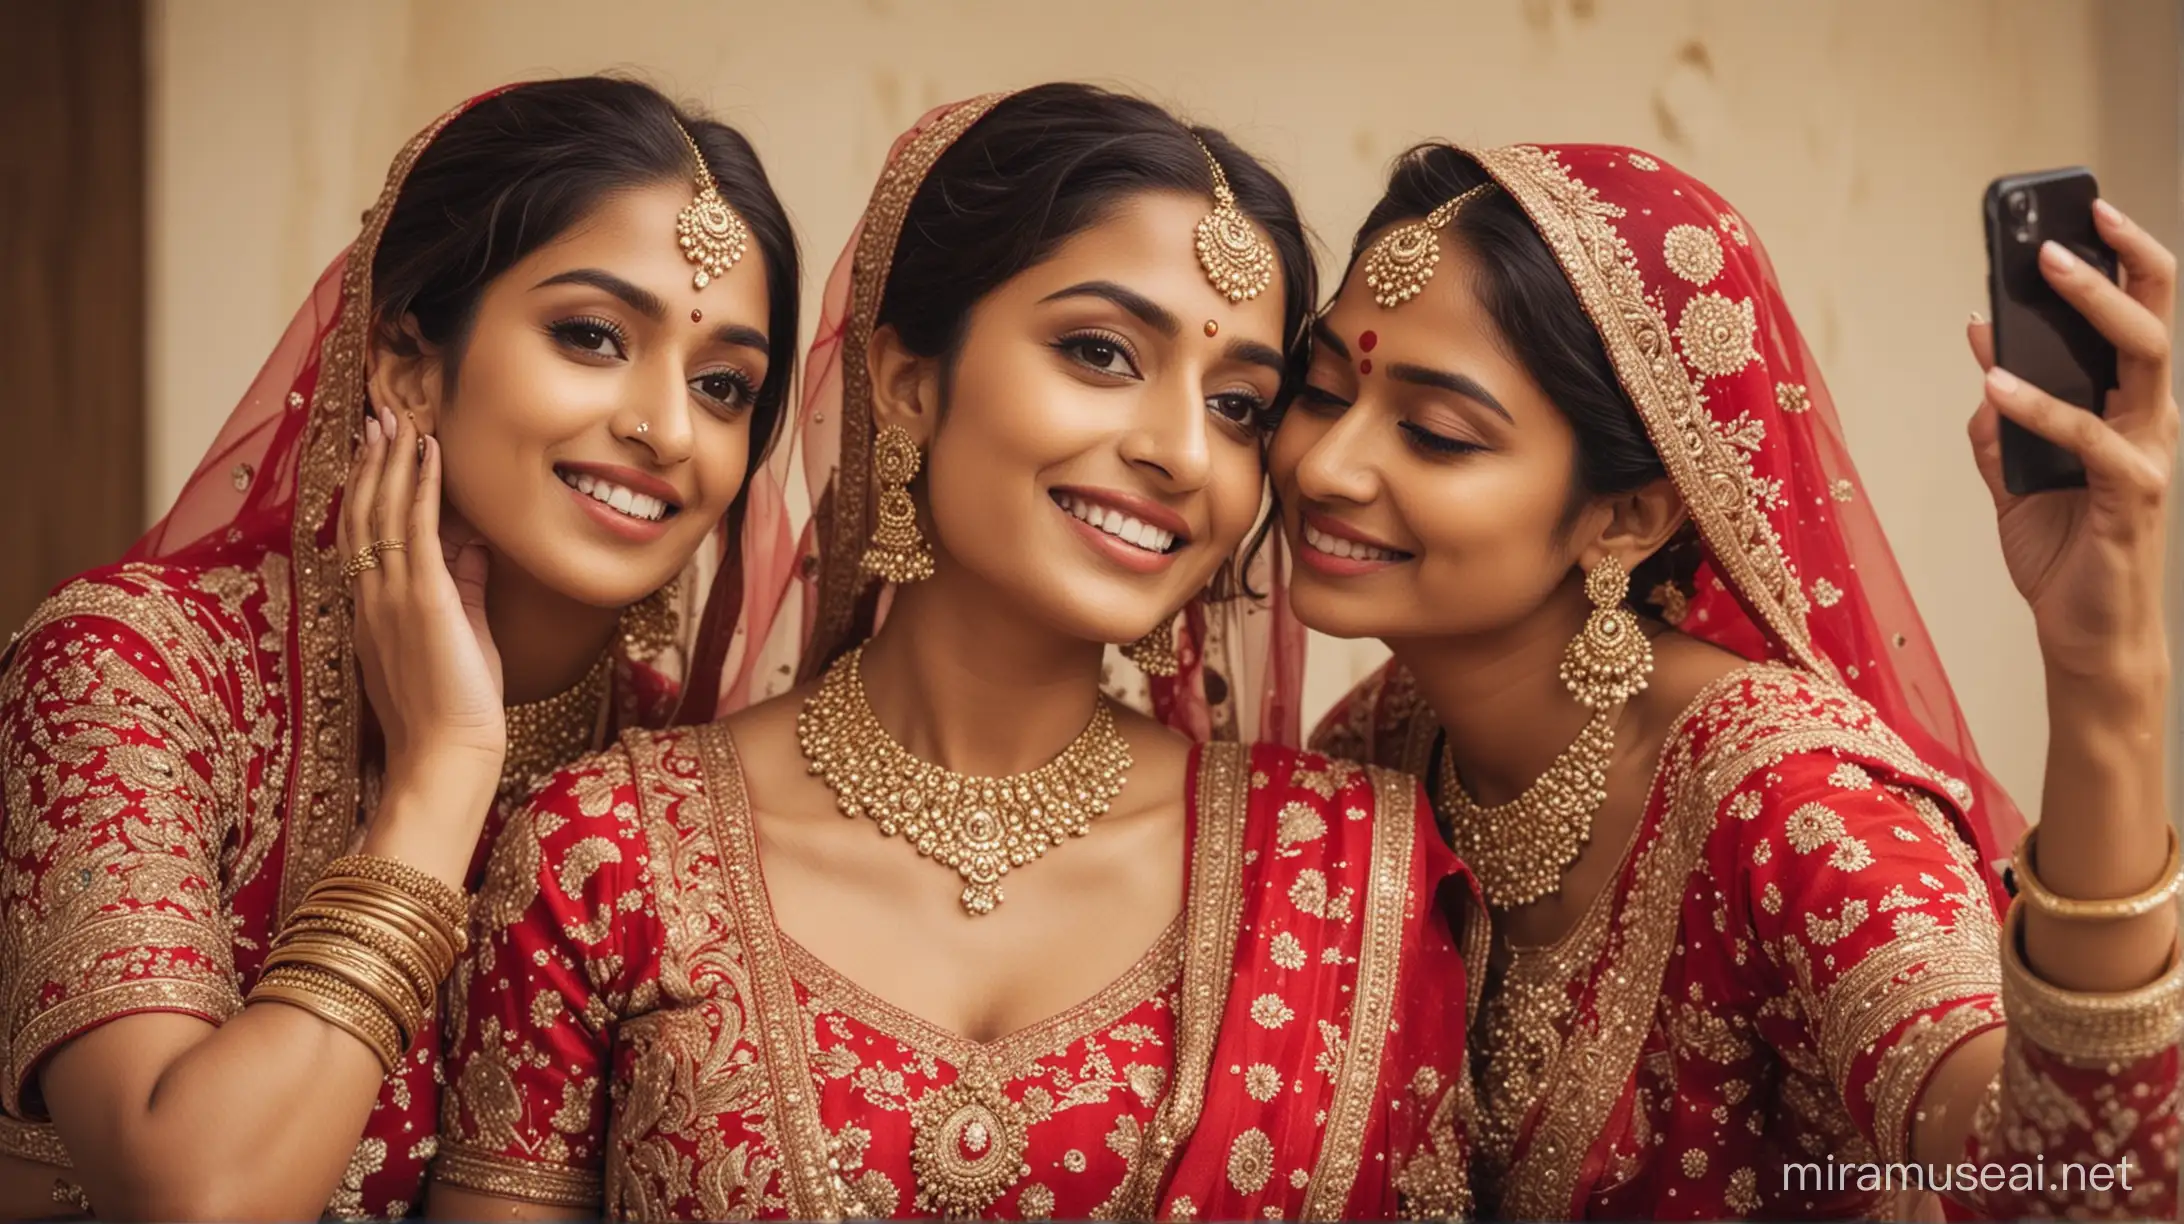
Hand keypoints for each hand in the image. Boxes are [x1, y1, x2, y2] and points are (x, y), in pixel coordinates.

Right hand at [339, 405, 505, 797]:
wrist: (448, 753)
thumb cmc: (455, 704)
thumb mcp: (457, 633)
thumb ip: (459, 587)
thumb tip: (470, 545)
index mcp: (372, 608)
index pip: (360, 535)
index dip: (365, 489)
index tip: (374, 450)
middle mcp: (371, 597)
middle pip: (362, 512)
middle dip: (371, 462)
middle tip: (378, 418)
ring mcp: (392, 596)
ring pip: (383, 511)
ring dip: (392, 461)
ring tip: (397, 421)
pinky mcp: (424, 599)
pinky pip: (419, 529)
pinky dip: (423, 485)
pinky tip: (429, 454)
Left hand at [1967, 199, 2178, 685]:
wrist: (2080, 633)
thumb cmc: (2058, 551)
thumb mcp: (2011, 473)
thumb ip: (1999, 414)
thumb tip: (1981, 341)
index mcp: (2128, 408)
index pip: (2136, 319)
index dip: (2119, 262)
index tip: (2081, 212)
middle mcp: (2150, 420)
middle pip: (2154, 320)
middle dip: (2117, 263)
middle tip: (2070, 220)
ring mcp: (2148, 453)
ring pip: (2140, 358)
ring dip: (2091, 306)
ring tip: (2042, 267)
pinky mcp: (2132, 494)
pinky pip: (2088, 435)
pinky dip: (2040, 405)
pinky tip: (1997, 383)